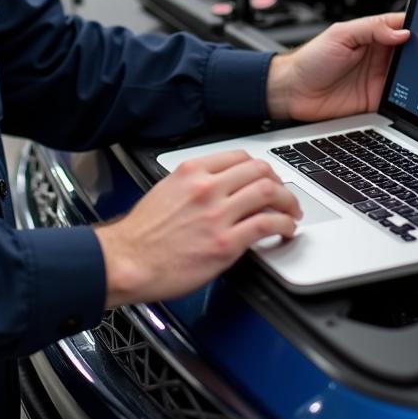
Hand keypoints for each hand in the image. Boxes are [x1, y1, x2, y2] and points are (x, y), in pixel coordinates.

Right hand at [94, 150, 300, 307]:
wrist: (126, 261)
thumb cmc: (141, 234)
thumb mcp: (166, 190)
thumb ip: (194, 184)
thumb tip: (219, 187)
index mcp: (191, 171)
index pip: (239, 157)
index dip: (260, 168)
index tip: (266, 178)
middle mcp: (207, 187)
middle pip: (259, 171)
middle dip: (279, 182)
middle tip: (284, 195)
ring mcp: (217, 214)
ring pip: (268, 192)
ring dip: (288, 202)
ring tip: (291, 213)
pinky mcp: (225, 243)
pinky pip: (267, 224)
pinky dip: (283, 225)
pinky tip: (285, 231)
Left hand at [266, 12, 409, 122]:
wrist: (292, 92)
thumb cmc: (310, 59)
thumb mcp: (340, 35)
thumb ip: (371, 29)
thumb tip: (402, 32)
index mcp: (372, 35)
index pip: (402, 26)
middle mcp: (379, 56)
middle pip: (412, 51)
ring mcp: (380, 78)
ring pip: (411, 75)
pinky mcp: (378, 100)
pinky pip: (401, 99)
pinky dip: (411, 98)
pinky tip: (416, 95)